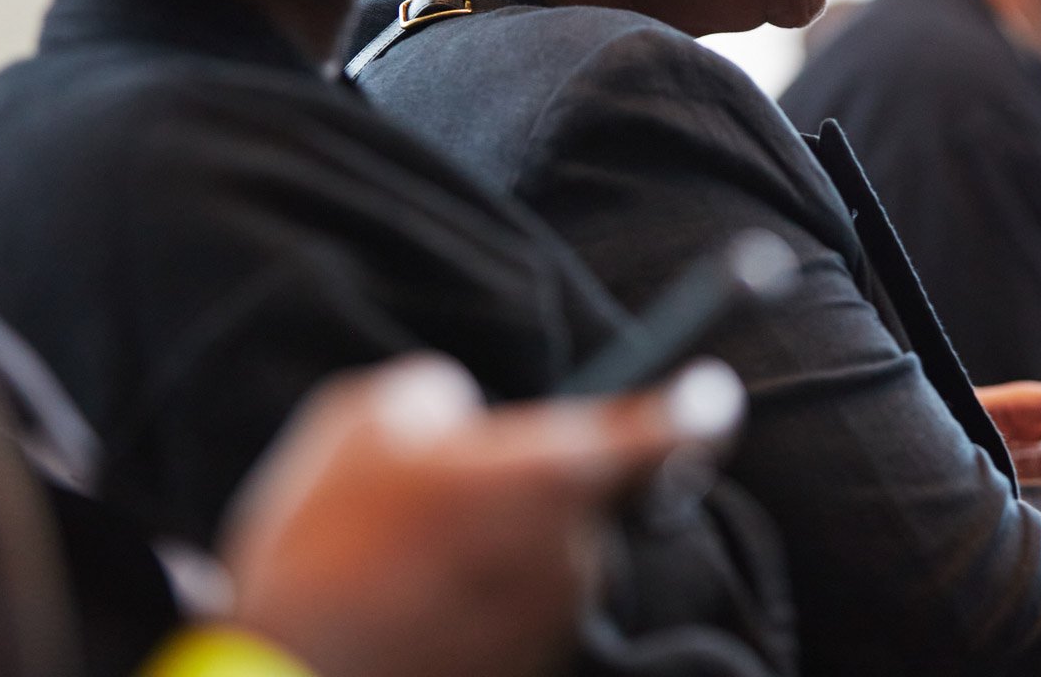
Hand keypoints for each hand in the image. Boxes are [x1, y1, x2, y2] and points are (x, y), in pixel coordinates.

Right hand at [220, 354, 744, 676]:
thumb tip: (461, 416)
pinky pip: (517, 610)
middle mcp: (578, 550)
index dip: (698, 405)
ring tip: (402, 559)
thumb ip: (440, 394)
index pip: (670, 428)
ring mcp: (557, 621)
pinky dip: (478, 600)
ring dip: (499, 545)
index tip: (712, 391)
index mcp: (555, 472)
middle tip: (441, 494)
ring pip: (547, 554)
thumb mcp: (367, 415)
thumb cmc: (328, 538)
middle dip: (531, 483)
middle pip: (586, 494)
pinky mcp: (530, 669)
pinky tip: (403, 604)